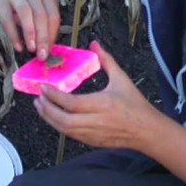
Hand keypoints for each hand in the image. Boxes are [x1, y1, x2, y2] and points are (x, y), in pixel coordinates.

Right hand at [0, 0, 59, 59]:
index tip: (50, 50)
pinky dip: (13, 34)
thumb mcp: (35, 8)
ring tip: (31, 49)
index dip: (53, 35)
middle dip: (43, 37)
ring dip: (30, 33)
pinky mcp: (2, 0)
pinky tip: (17, 46)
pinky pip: (8, 18)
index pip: (53, 16)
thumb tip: (46, 48)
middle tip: (42, 55)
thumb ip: (41, 24)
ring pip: (26, 13)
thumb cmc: (21, 3)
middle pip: (41, 15)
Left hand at [34, 42, 164, 149]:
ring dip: (49, 118)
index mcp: (103, 104)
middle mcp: (96, 121)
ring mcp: (93, 134)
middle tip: (38, 98)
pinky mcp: (92, 142)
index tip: (43, 87)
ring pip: (64, 130)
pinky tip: (54, 117)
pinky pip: (70, 135)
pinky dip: (59, 126)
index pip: (71, 103)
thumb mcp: (122, 79)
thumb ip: (106, 61)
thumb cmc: (135, 104)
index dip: (54, 96)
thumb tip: (94, 44)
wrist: (147, 131)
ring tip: (41, 107)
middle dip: (47, 109)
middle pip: (63, 120)